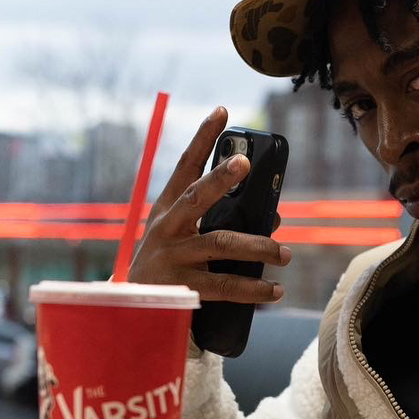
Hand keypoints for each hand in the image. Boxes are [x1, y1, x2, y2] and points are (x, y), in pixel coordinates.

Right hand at [128, 106, 289, 300]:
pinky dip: (253, 289)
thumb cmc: (168, 263)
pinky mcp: (181, 286)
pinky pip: (223, 286)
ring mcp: (173, 256)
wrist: (135, 307)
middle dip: (220, 178)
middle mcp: (167, 228)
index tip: (221, 111)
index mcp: (168, 209)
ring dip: (258, 246)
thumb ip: (222, 220)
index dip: (203, 138)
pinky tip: (274, 290)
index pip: (186, 167)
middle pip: (197, 196)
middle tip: (245, 163)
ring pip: (220, 243)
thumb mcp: (184, 235)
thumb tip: (272, 216)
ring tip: (283, 253)